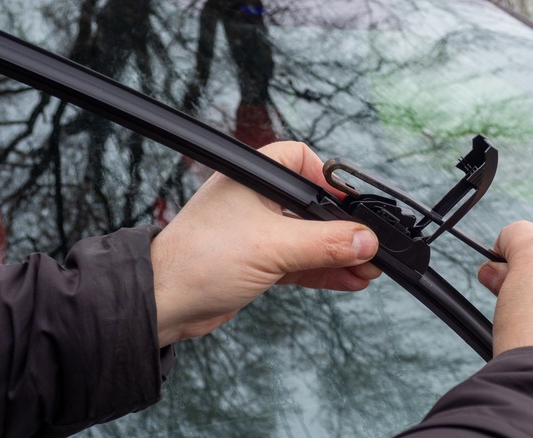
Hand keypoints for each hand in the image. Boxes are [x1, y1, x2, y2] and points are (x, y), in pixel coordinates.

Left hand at [151, 141, 380, 346]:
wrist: (163, 303)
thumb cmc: (197, 261)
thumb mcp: (272, 246)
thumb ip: (324, 243)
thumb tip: (365, 240)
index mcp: (252, 179)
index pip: (300, 160)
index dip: (328, 180)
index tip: (351, 204)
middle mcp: (254, 201)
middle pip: (310, 205)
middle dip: (341, 227)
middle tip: (368, 244)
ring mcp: (257, 232)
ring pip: (308, 238)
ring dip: (338, 254)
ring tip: (368, 268)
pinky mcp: (258, 262)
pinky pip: (300, 262)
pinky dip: (324, 271)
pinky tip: (349, 279)